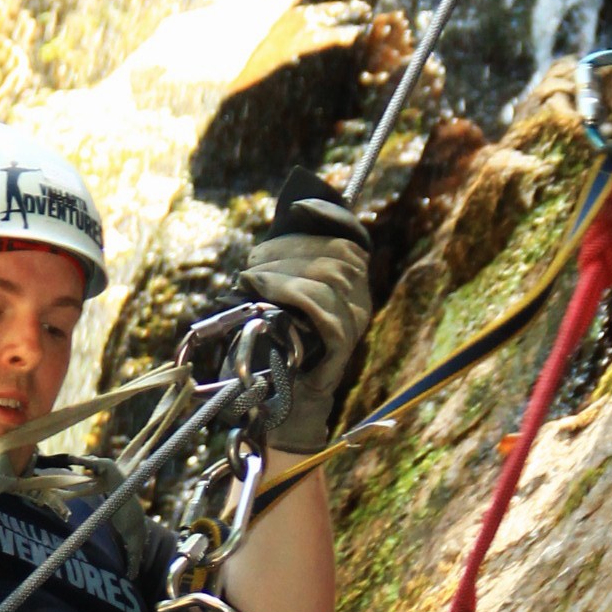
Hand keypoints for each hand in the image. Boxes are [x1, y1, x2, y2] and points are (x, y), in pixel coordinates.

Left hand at [246, 167, 371, 454]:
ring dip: (282, 270)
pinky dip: (290, 294)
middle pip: (336, 256)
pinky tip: (261, 291)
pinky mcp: (341, 347)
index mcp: (352, 285)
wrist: (284, 403)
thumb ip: (286, 270)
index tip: (299, 208)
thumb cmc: (278, 348)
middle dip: (289, 248)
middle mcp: (360, 300)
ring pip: (328, 278)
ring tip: (251, 276)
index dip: (328, 218)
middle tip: (253, 261)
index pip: (351, 239)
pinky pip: (324, 311)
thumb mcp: (282, 300)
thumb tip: (267, 241)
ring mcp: (354, 323)